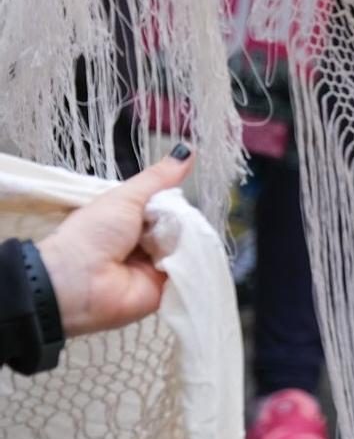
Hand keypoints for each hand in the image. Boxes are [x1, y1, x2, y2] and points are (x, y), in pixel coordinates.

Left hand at [36, 148, 194, 336]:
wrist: (78, 283)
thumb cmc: (93, 234)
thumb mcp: (125, 198)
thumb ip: (159, 178)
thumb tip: (188, 149)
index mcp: (132, 220)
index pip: (168, 206)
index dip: (175, 200)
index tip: (178, 195)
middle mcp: (146, 243)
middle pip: (181, 225)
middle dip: (181, 220)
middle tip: (169, 222)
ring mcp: (157, 266)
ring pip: (187, 245)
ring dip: (184, 240)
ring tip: (171, 240)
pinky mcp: (166, 289)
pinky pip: (189, 270)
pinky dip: (190, 262)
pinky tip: (185, 256)